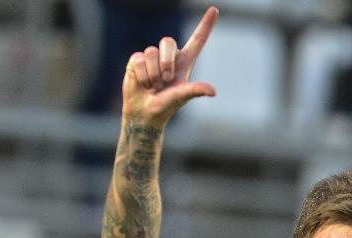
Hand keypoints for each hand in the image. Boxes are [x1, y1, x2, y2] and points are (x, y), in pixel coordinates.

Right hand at [122, 7, 218, 128]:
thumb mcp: (182, 97)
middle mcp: (169, 56)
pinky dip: (142, 76)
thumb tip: (213, 91)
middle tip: (166, 80)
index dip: (205, 25)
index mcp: (185, 62)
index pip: (197, 39)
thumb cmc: (166, 106)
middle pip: (168, 41)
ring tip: (154, 86)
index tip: (214, 10)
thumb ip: (196, 90)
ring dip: (153, 74)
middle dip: (166, 61)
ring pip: (151, 52)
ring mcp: (152, 57)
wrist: (145, 113)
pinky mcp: (137, 60)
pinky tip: (143, 84)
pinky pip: (139, 59)